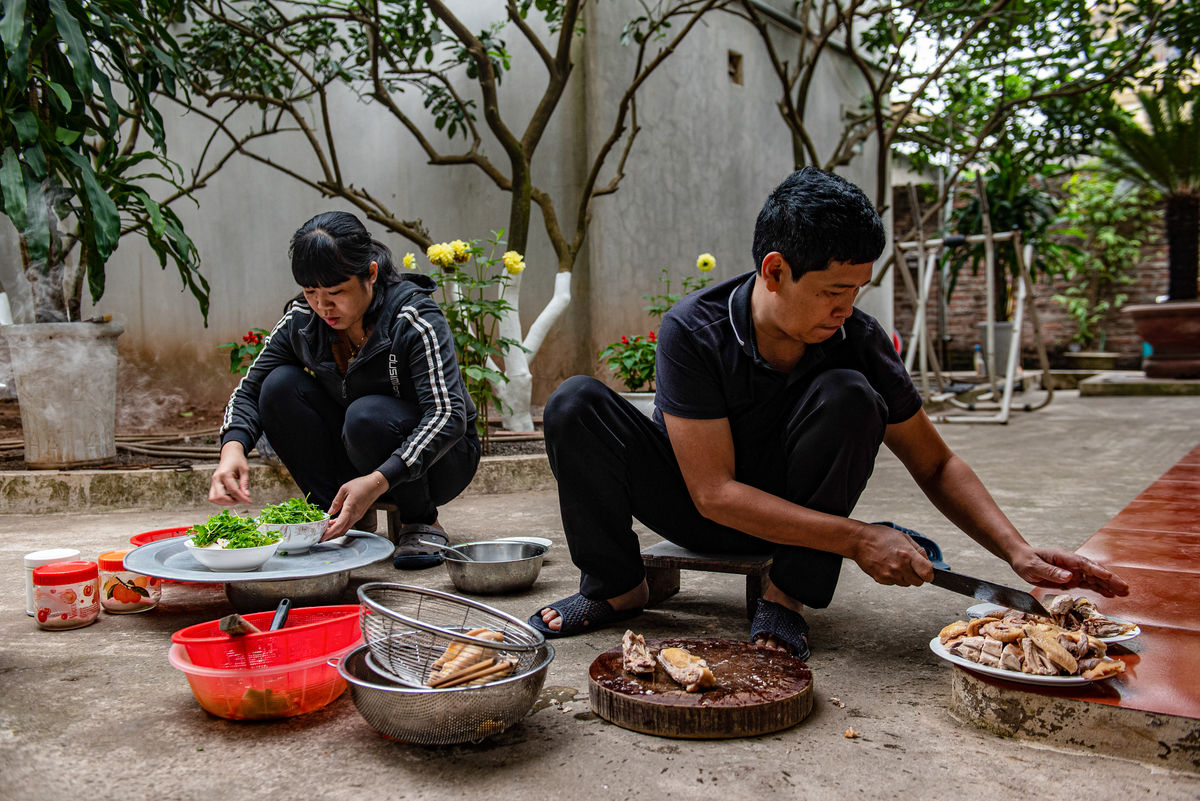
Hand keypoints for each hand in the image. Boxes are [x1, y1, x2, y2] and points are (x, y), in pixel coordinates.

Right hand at [209, 442, 250, 504]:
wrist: (230, 454)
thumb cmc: (238, 461)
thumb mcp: (245, 470)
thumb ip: (245, 483)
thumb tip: (246, 496)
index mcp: (225, 474)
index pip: (233, 490)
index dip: (242, 498)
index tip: (249, 502)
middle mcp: (216, 478)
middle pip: (220, 497)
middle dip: (232, 501)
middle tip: (241, 498)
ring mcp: (213, 482)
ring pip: (214, 499)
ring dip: (226, 502)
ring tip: (236, 497)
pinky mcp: (213, 485)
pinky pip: (214, 497)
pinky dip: (222, 500)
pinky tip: (231, 496)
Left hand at [325, 471, 388, 539]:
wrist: (375, 485)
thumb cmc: (361, 485)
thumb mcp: (344, 489)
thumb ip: (336, 502)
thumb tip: (330, 512)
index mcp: (350, 508)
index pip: (339, 525)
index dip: (330, 532)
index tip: (322, 537)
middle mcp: (355, 515)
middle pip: (341, 530)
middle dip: (330, 535)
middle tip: (320, 536)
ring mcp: (357, 516)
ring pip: (345, 528)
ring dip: (335, 531)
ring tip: (325, 530)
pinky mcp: (358, 515)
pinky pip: (348, 524)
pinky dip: (340, 526)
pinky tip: (334, 523)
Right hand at [852, 523, 935, 586]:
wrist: (860, 540)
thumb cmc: (880, 536)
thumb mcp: (904, 538)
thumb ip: (919, 551)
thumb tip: (928, 563)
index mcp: (907, 555)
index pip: (927, 574)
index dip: (930, 574)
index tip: (927, 572)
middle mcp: (899, 567)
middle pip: (918, 582)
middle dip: (917, 575)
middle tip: (910, 565)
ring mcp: (889, 575)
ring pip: (906, 584)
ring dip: (905, 576)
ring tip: (896, 563)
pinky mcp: (881, 579)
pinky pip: (894, 583)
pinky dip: (893, 577)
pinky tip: (887, 566)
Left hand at [1009, 547, 1129, 597]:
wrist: (1021, 559)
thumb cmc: (1026, 561)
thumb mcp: (1034, 567)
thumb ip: (1051, 572)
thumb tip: (1069, 576)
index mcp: (1064, 558)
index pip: (1083, 564)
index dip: (1097, 570)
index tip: (1109, 576)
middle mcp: (1072, 564)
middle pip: (1094, 571)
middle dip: (1110, 579)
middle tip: (1125, 587)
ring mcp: (1073, 571)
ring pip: (1095, 578)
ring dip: (1109, 585)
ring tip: (1124, 592)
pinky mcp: (1072, 579)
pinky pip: (1088, 584)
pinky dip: (1100, 589)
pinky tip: (1111, 594)